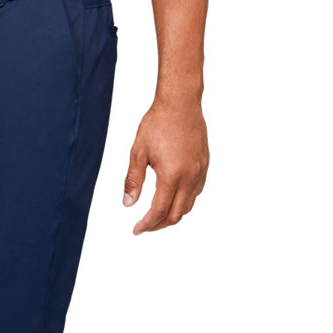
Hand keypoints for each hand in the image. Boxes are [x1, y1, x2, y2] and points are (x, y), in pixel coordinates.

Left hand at [122, 98, 208, 232]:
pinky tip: (173, 197)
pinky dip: (184, 201)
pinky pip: (197, 191)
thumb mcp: (138, 152)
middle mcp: (190, 177)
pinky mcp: (205, 164)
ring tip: (157, 215)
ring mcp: (200, 171)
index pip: (159, 211)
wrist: (180, 102)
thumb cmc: (157, 123)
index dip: (147, 224)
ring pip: (189, 205)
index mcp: (172, 175)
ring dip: (173, 214)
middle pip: (176, 214)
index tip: (136, 230)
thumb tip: (128, 204)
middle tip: (145, 226)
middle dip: (159, 225)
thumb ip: (133, 180)